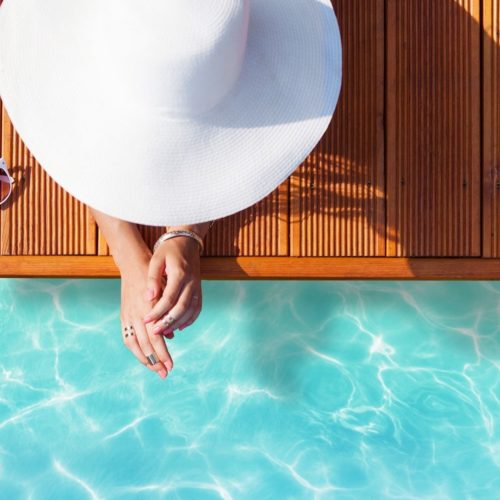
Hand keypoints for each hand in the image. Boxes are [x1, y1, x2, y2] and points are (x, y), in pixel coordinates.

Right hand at [120, 253, 172, 378]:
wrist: (135, 265)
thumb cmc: (155, 279)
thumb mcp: (165, 295)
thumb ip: (167, 316)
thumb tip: (171, 336)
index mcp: (150, 311)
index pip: (156, 339)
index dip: (163, 354)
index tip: (171, 366)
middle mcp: (137, 316)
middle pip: (146, 345)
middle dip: (156, 361)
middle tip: (165, 373)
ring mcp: (128, 316)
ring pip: (135, 344)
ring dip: (145, 359)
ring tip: (155, 369)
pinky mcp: (124, 316)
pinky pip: (127, 338)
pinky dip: (135, 350)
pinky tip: (143, 357)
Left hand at [142, 234, 202, 338]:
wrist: (187, 242)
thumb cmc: (168, 250)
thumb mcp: (156, 260)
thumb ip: (152, 279)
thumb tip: (148, 297)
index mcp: (179, 273)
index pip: (168, 298)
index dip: (157, 311)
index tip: (146, 320)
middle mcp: (191, 282)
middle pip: (181, 307)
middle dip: (167, 322)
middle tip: (155, 332)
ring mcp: (197, 286)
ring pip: (190, 311)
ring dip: (177, 323)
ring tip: (165, 331)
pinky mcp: (199, 290)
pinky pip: (197, 308)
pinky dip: (190, 320)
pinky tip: (180, 326)